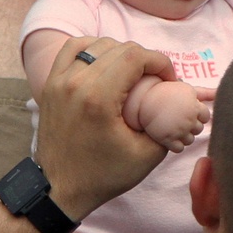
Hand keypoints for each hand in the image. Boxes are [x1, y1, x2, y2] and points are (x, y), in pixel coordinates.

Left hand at [36, 36, 177, 218]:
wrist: (59, 189)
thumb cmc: (103, 175)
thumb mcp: (146, 155)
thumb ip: (167, 125)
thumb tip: (182, 107)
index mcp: (99, 99)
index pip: (135, 56)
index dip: (160, 61)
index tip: (169, 78)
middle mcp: (75, 83)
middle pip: (119, 48)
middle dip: (145, 58)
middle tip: (155, 79)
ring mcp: (58, 82)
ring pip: (95, 44)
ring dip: (119, 52)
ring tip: (131, 72)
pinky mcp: (50, 85)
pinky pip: (71, 50)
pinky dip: (91, 49)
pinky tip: (104, 62)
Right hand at [123, 77, 210, 151]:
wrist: (139, 100)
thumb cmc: (164, 92)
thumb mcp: (185, 89)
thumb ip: (204, 92)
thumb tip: (219, 93)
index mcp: (194, 105)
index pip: (206, 115)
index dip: (196, 113)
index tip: (185, 109)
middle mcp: (189, 119)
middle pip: (198, 128)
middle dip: (190, 124)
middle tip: (176, 117)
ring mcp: (179, 130)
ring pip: (190, 140)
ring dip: (183, 135)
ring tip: (171, 126)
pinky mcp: (168, 140)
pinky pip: (179, 148)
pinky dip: (174, 144)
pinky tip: (167, 135)